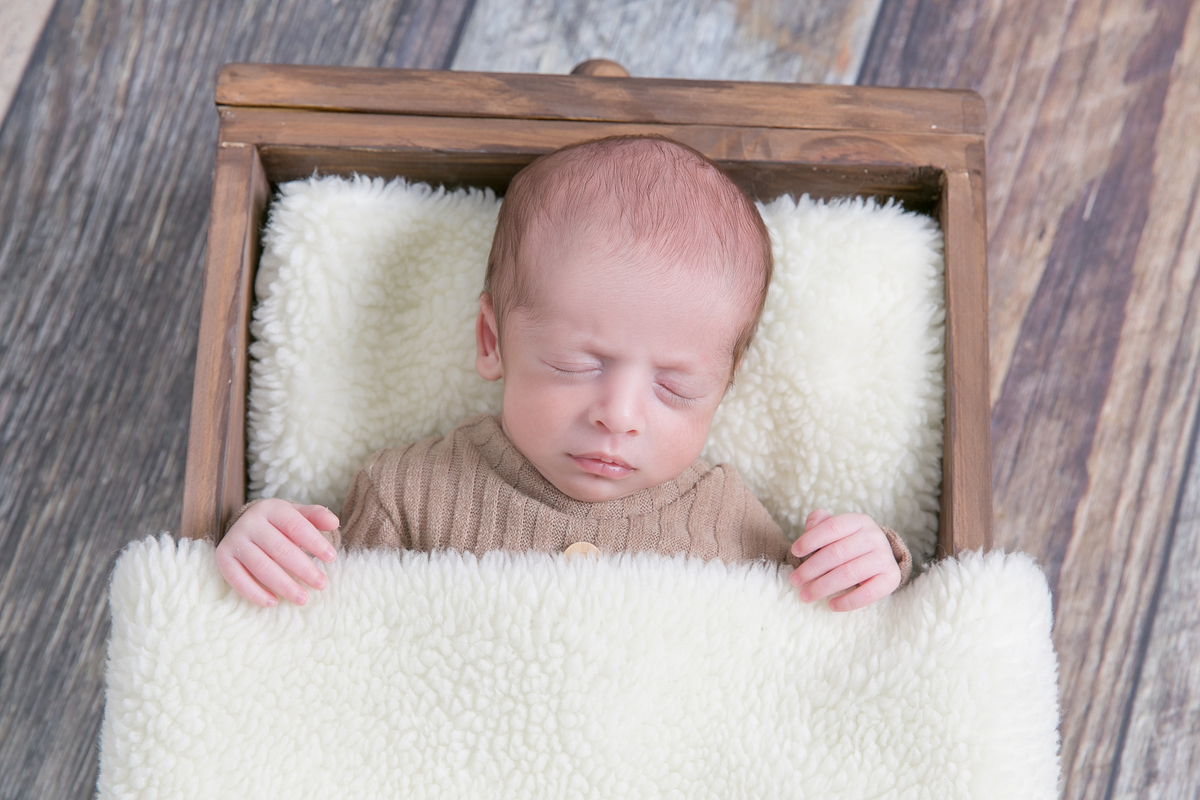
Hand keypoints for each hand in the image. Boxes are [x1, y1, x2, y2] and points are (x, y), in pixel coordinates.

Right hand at [215, 499, 338, 606]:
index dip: (314, 542)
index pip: (295, 526)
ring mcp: (235, 541)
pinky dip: (255, 593)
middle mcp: (250, 523)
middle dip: (303, 569)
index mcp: (271, 509)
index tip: (332, 558)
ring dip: (284, 585)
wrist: (247, 525)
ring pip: (261, 567)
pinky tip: (274, 602)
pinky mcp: (223, 558)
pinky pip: (237, 579)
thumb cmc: (280, 524)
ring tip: (303, 598)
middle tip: (321, 584)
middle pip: (280, 549)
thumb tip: (334, 522)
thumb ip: (316, 517)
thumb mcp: (297, 515)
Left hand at [789, 509, 900, 611]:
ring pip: (849, 574)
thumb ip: (821, 523)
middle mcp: (874, 537)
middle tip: (795, 581)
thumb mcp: (837, 530)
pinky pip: (868, 593)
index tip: (794, 552)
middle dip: (811, 568)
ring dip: (823, 586)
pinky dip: (848, 601)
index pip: (832, 527)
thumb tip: (810, 525)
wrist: (879, 558)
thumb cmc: (849, 544)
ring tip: (806, 595)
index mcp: (859, 521)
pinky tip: (831, 605)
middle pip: (837, 553)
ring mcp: (884, 558)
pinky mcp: (891, 579)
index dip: (810, 539)